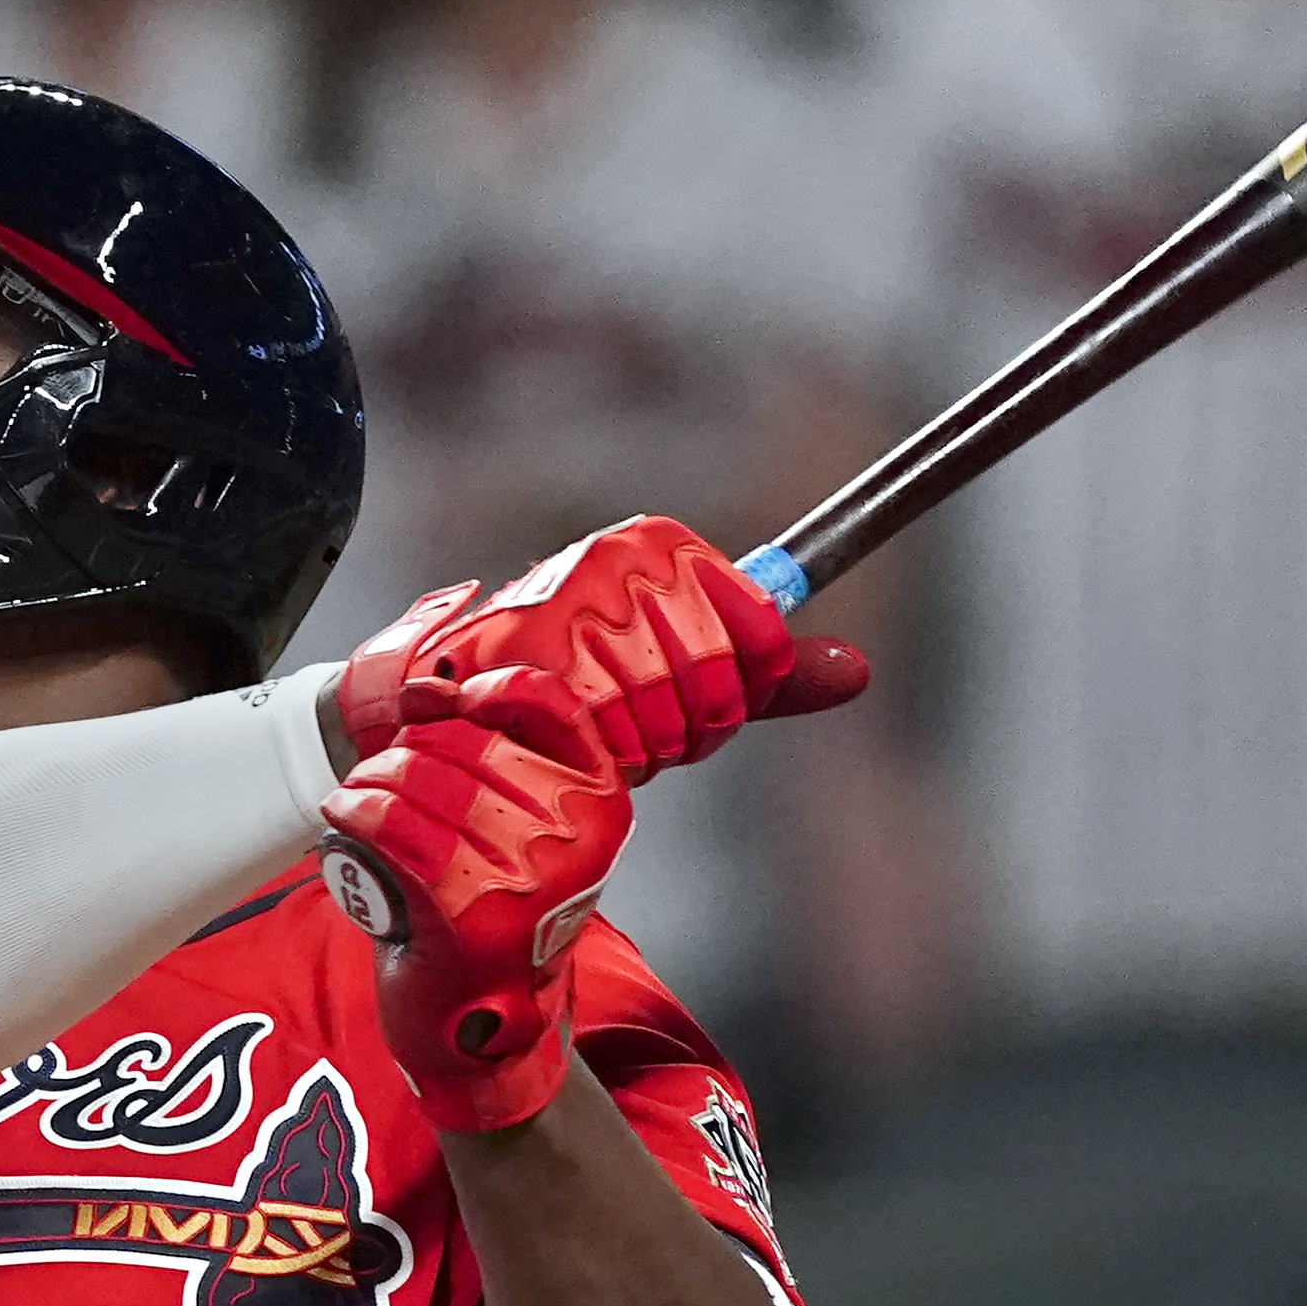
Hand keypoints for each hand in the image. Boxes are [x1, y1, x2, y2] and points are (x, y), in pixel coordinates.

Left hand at [318, 666, 630, 1132]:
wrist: (487, 1028)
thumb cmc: (496, 913)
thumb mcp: (513, 823)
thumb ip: (485, 746)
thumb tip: (432, 684)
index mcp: (602, 800)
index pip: (544, 701)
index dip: (478, 689)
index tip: (437, 707)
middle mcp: (579, 832)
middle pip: (467, 740)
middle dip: (405, 747)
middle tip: (378, 774)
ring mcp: (532, 873)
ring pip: (426, 781)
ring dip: (373, 780)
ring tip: (358, 797)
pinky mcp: (476, 911)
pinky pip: (399, 830)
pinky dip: (360, 813)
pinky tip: (346, 814)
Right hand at [338, 516, 872, 784]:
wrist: (448, 702)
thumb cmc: (571, 685)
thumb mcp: (681, 669)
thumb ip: (769, 675)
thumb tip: (857, 671)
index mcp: (658, 545)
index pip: (764, 635)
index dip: (739, 683)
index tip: (690, 688)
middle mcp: (617, 559)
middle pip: (719, 681)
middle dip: (685, 725)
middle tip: (631, 718)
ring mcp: (574, 603)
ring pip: (670, 715)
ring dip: (640, 746)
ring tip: (596, 727)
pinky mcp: (535, 658)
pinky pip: (618, 737)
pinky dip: (604, 761)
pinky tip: (575, 743)